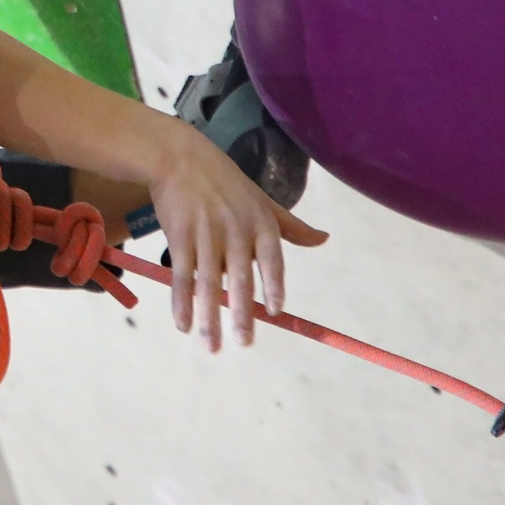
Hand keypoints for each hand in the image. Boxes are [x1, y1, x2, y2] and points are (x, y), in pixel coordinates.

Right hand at [145, 118, 328, 351]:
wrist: (179, 157)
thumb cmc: (224, 181)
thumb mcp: (263, 200)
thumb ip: (291, 226)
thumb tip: (325, 239)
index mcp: (260, 222)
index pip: (273, 259)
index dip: (274, 284)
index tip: (277, 311)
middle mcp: (236, 229)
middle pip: (240, 278)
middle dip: (241, 314)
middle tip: (244, 344)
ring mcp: (206, 233)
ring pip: (208, 283)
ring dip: (208, 318)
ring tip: (212, 347)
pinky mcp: (179, 235)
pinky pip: (182, 275)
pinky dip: (182, 302)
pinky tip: (183, 325)